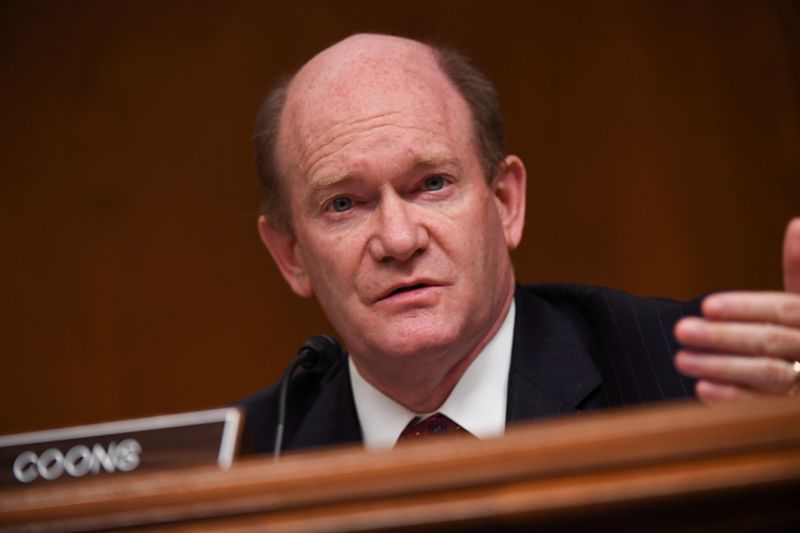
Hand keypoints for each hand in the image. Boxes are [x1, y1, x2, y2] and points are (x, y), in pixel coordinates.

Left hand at [674, 218, 799, 402]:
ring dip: (721, 367)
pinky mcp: (793, 408)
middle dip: (723, 337)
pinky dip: (733, 399)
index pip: (783, 310)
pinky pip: (764, 406)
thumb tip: (796, 224)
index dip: (746, 307)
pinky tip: (702, 390)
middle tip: (681, 330)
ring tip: (681, 359)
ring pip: (767, 375)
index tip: (707, 305)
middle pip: (770, 342)